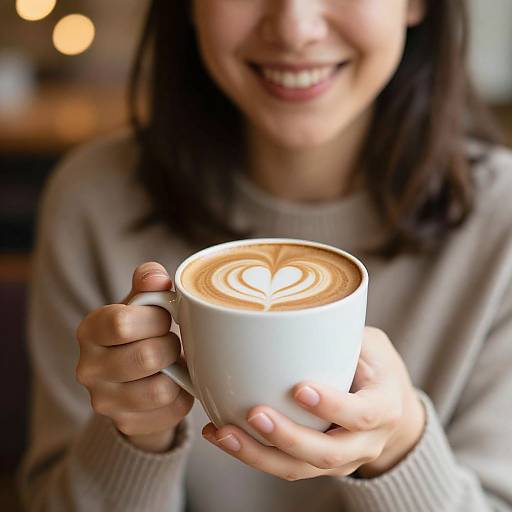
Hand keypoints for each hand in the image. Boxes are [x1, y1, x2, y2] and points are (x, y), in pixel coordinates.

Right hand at [76, 262, 193, 452]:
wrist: (134, 378)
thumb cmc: (140, 332)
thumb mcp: (141, 304)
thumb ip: (148, 283)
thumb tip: (157, 278)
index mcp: (89, 330)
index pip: (122, 323)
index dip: (155, 319)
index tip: (165, 317)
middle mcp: (88, 368)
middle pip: (147, 357)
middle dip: (171, 345)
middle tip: (172, 341)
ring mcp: (104, 401)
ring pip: (160, 389)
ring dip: (177, 372)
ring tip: (172, 363)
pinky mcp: (126, 423)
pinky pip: (172, 410)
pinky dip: (183, 395)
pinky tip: (175, 384)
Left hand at [202, 327, 424, 479]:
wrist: (390, 409)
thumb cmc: (376, 367)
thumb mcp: (372, 344)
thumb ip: (344, 334)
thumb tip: (298, 306)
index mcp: (384, 408)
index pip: (362, 414)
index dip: (332, 406)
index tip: (299, 388)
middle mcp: (365, 443)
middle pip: (326, 454)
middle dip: (287, 437)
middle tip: (253, 413)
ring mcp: (341, 460)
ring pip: (299, 469)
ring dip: (258, 454)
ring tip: (223, 433)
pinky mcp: (316, 465)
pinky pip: (285, 467)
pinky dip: (251, 453)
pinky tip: (221, 435)